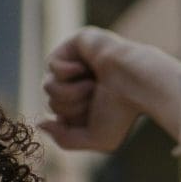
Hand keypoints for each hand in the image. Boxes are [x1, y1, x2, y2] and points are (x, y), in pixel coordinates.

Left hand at [40, 26, 180, 152]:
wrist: (140, 86)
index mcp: (85, 101)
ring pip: (48, 85)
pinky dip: (68, 71)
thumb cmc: (123, 113)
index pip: (56, 115)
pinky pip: (51, 63)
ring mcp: (79, 61)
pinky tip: (87, 67)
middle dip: (71, 107)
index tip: (92, 115)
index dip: (69, 120)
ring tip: (93, 85)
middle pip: (51, 102)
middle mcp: (81, 81)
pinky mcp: (77, 42)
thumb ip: (63, 139)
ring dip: (69, 92)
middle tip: (96, 97)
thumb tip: (40, 123)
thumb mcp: (94, 139)